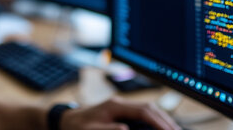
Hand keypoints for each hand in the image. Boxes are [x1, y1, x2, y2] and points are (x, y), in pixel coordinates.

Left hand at [60, 97, 179, 129]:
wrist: (66, 120)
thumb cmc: (77, 126)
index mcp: (115, 105)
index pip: (144, 111)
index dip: (158, 121)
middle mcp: (121, 103)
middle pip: (150, 109)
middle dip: (166, 121)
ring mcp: (122, 107)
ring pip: (149, 111)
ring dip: (162, 120)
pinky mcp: (122, 113)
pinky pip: (143, 115)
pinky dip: (155, 122)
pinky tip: (161, 128)